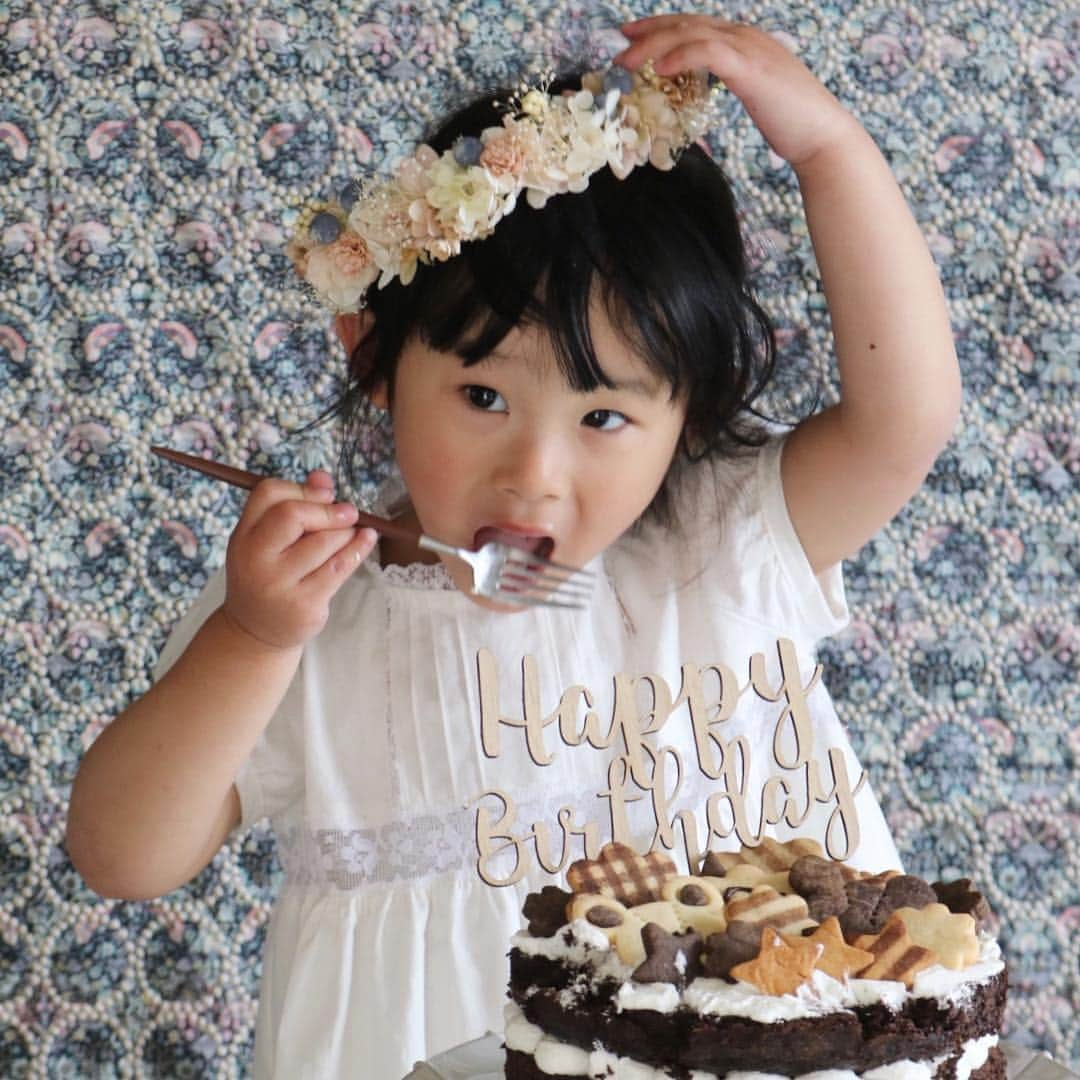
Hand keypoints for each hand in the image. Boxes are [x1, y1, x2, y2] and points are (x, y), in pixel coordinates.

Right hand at [222, 470, 376, 649]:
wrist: (256, 632)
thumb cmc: (267, 576)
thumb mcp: (267, 540)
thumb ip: (293, 505)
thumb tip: (324, 477)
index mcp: (243, 535)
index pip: (268, 493)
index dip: (303, 489)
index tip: (325, 494)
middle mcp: (255, 558)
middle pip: (293, 515)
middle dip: (328, 510)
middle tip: (349, 512)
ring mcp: (278, 584)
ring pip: (324, 542)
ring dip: (346, 532)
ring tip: (351, 533)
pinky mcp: (304, 604)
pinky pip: (340, 568)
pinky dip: (358, 549)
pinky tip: (367, 540)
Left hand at [616, 14, 859, 166]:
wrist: (823, 136)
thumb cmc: (792, 125)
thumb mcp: (756, 97)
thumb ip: (732, 86)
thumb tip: (704, 96)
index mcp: (746, 42)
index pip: (697, 27)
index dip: (663, 29)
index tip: (634, 37)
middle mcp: (746, 37)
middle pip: (688, 24)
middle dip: (651, 30)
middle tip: (620, 40)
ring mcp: (749, 49)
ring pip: (692, 34)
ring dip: (654, 45)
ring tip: (627, 60)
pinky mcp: (749, 69)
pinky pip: (708, 53)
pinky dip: (680, 56)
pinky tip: (659, 69)